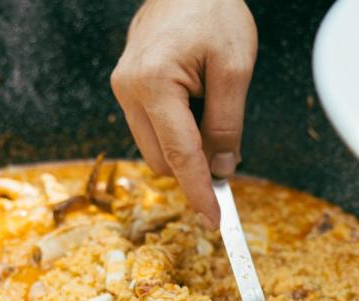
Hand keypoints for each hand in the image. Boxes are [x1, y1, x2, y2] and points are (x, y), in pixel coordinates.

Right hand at [111, 0, 257, 226]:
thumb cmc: (213, 10)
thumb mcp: (235, 69)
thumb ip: (227, 124)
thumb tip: (221, 168)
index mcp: (153, 83)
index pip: (180, 156)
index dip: (199, 193)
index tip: (215, 222)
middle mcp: (128, 89)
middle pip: (162, 160)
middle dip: (194, 165)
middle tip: (227, 142)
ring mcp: (123, 87)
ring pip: (154, 148)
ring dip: (185, 146)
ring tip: (210, 104)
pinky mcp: (127, 85)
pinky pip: (151, 127)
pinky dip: (176, 130)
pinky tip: (195, 103)